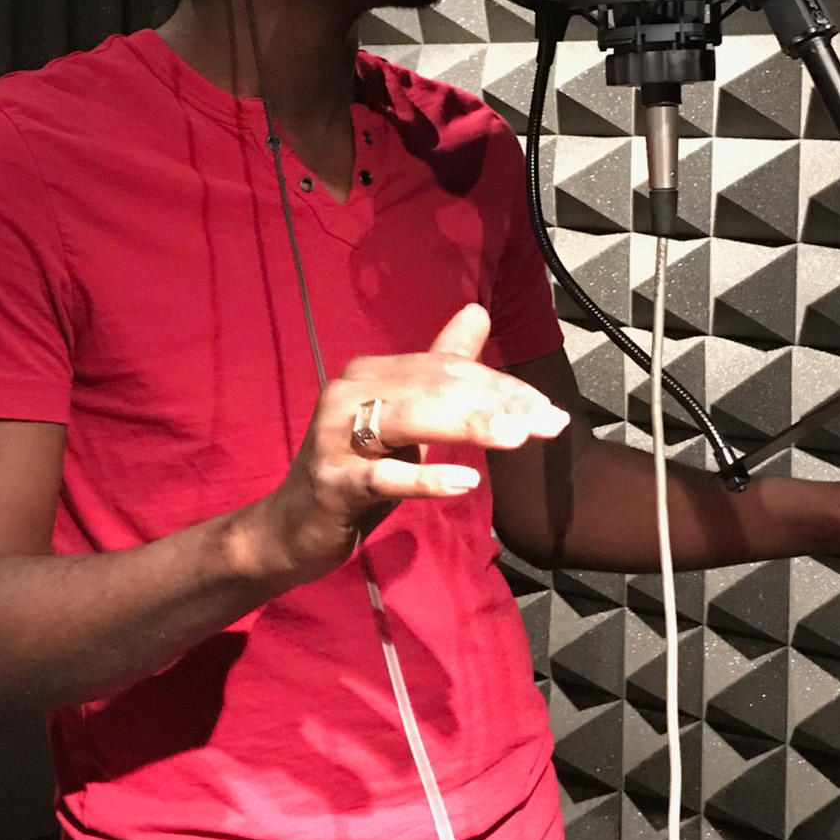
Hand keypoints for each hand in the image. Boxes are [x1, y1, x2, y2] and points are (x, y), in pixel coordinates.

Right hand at [241, 305, 568, 583]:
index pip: (448, 370)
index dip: (502, 388)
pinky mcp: (333, 481)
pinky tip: (466, 482)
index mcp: (371, 373)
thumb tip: (478, 312)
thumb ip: (440, 367)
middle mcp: (350, 393)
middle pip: (436, 389)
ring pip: (411, 420)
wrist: (291, 528)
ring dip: (469, 426)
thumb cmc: (357, 471)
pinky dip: (425, 477)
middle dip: (498, 405)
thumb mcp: (405, 418)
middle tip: (549, 424)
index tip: (547, 410)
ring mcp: (337, 436)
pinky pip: (384, 476)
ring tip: (517, 437)